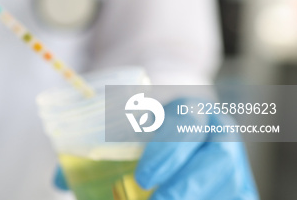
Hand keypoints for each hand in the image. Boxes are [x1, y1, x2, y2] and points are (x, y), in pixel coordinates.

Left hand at [52, 98, 257, 199]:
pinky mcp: (241, 188)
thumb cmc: (150, 133)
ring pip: (229, 184)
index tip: (142, 176)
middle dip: (187, 183)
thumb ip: (95, 148)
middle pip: (219, 156)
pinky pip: (234, 198)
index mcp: (190, 111)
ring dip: (197, 196)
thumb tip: (60, 178)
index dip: (168, 149)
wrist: (185, 132)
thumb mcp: (127, 130)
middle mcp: (219, 134)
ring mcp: (234, 163)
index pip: (187, 121)